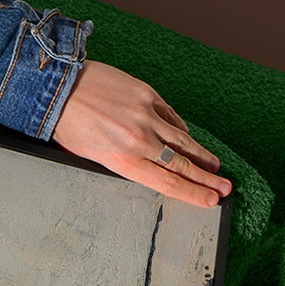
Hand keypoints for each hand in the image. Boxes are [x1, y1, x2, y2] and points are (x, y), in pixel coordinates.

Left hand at [52, 60, 231, 207]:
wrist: (58, 86)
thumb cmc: (67, 125)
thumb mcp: (90, 155)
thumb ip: (122, 162)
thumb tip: (146, 168)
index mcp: (122, 160)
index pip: (166, 183)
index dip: (192, 193)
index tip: (212, 200)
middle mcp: (138, 140)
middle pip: (181, 164)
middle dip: (206, 178)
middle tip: (226, 187)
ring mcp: (145, 115)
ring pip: (181, 139)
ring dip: (201, 154)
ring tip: (215, 166)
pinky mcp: (146, 94)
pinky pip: (170, 116)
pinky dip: (180, 128)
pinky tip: (188, 137)